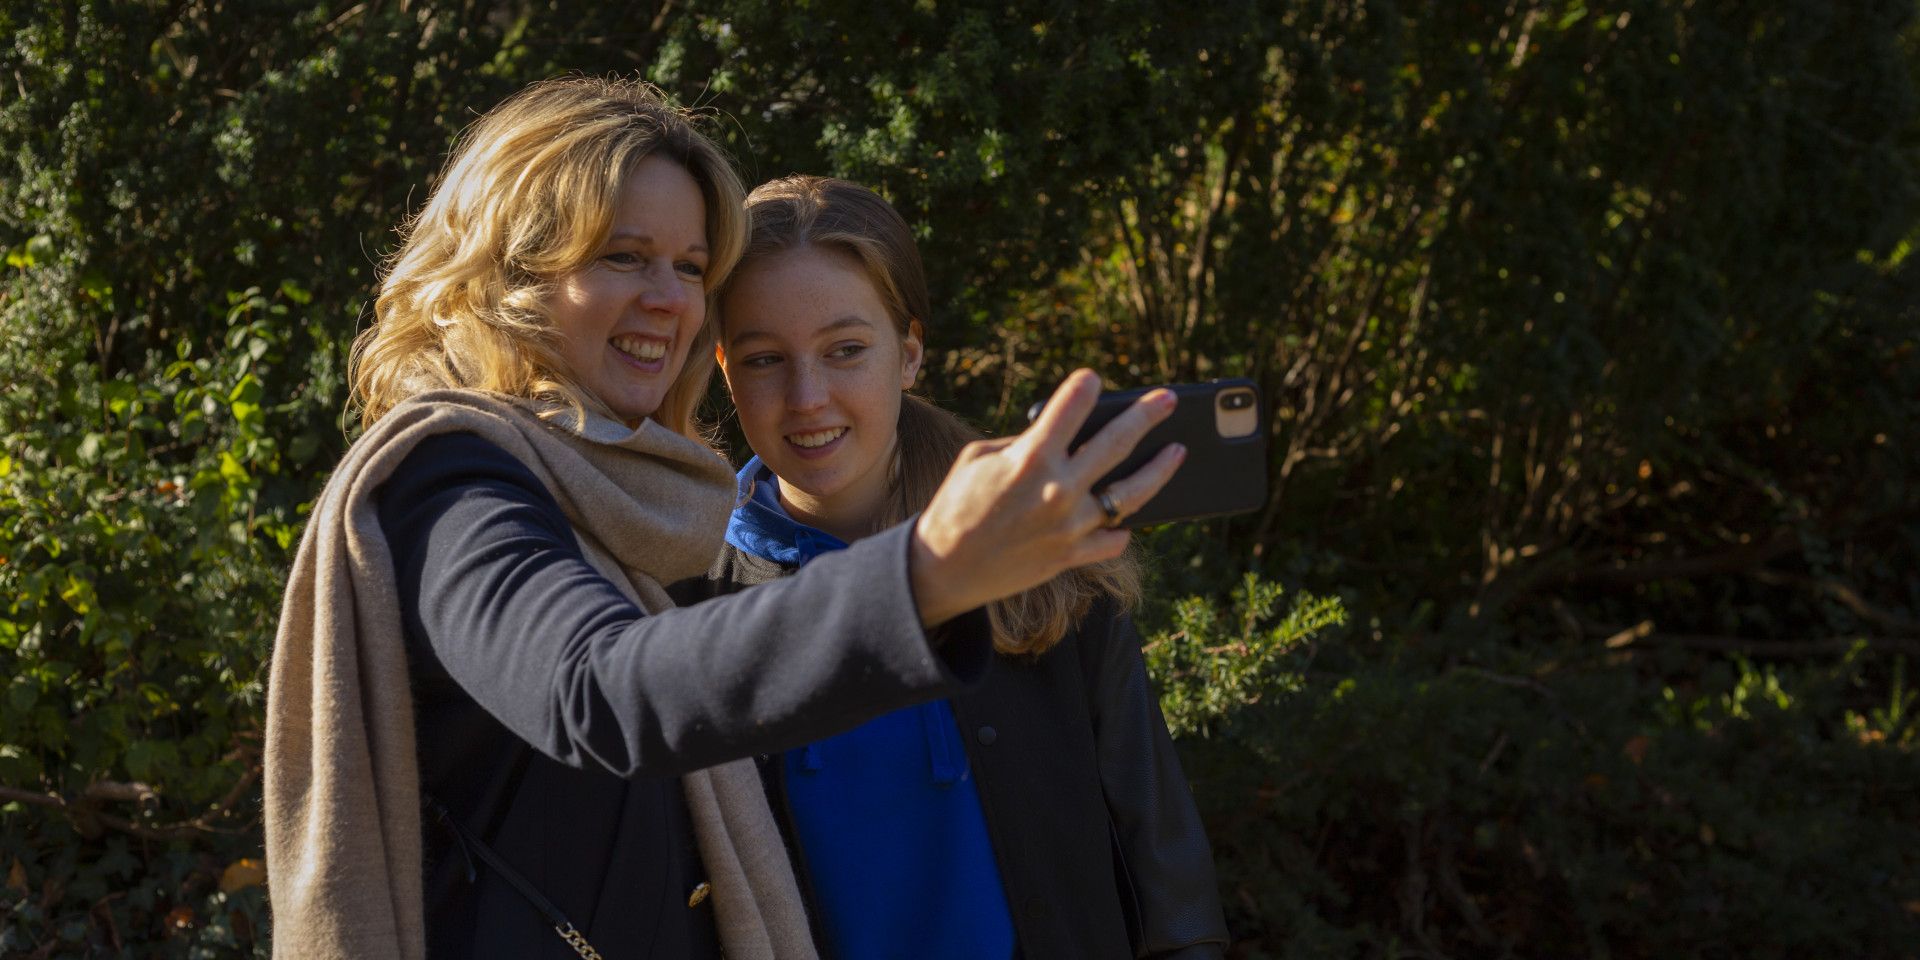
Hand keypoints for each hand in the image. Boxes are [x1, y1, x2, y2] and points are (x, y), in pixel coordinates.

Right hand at [909, 369, 1184, 625]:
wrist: (943, 568)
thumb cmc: (957, 505)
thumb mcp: (979, 460)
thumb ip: (1024, 444)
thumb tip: (1060, 438)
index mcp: (1031, 458)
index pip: (1070, 407)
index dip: (1085, 388)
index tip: (1096, 378)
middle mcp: (1058, 489)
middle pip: (1117, 443)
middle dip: (1147, 415)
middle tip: (1168, 399)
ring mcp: (1070, 526)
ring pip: (1131, 494)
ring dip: (1160, 470)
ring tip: (1177, 452)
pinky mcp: (1071, 556)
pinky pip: (1112, 539)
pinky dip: (1121, 528)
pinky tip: (1128, 517)